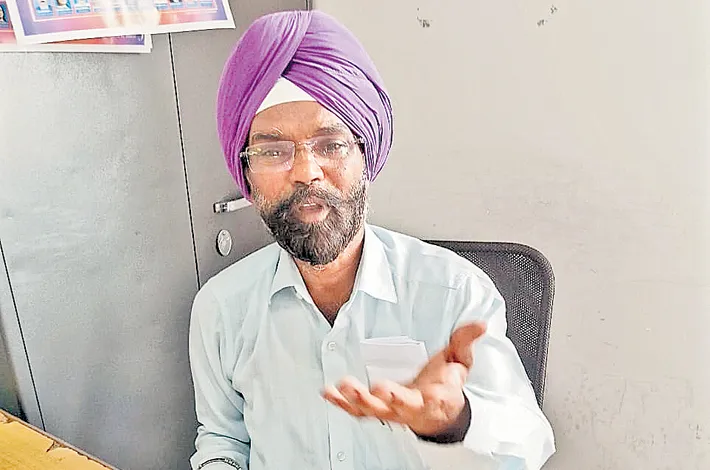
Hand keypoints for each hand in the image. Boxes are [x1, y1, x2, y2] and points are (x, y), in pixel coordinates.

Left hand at [322, 322, 485, 436]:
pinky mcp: (377, 410)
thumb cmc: (446, 383)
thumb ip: (466, 341)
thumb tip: (481, 324)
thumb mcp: (460, 361)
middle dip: (383, 399)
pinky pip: (357, 410)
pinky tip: (328, 393)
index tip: (410, 392)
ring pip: (372, 411)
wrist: (437, 411)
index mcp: (435, 398)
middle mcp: (410, 409)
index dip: (420, 399)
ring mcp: (391, 412)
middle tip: (371, 387)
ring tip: (342, 385)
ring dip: (356, 400)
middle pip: (395, 408)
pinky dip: (342, 404)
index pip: (430, 401)